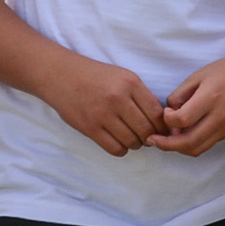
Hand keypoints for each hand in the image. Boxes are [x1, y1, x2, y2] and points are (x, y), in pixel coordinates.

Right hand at [43, 53, 167, 156]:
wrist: (61, 76)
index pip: (156, 112)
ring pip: (131, 141)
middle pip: (146, 129)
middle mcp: (118, 98)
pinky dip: (121, 150)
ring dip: (136, 144)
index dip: (162, 126)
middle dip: (150, 137)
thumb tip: (161, 121)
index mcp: (130, 83)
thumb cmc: (97, 77)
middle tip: (148, 138)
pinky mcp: (89, 128)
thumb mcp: (123, 77)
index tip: (161, 130)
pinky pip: (114, 148)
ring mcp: (102, 114)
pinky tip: (119, 143)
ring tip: (133, 139)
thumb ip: (142, 96)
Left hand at [150, 54, 224, 156]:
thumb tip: (169, 113)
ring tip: (168, 139)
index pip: (182, 120)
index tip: (166, 112)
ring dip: (178, 148)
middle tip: (153, 140)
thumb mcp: (198, 76)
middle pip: (188, 142)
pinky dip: (191, 144)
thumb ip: (180, 95)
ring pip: (197, 149)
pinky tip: (184, 135)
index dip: (167, 120)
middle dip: (166, 145)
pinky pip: (206, 145)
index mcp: (210, 98)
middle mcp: (219, 117)